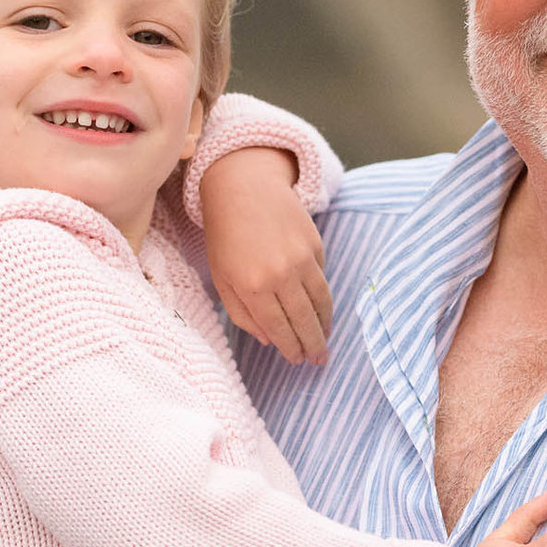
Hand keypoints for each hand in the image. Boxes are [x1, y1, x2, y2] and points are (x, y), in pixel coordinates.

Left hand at [198, 146, 332, 364]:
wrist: (243, 186)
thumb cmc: (225, 235)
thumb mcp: (222, 277)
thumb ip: (243, 314)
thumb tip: (269, 340)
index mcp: (253, 286)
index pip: (279, 329)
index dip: (290, 348)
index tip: (298, 360)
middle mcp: (281, 274)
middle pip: (304, 320)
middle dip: (314, 345)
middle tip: (319, 361)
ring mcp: (302, 258)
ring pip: (320, 303)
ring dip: (325, 326)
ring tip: (325, 340)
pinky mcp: (315, 245)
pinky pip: (322, 280)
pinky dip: (323, 299)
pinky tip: (320, 310)